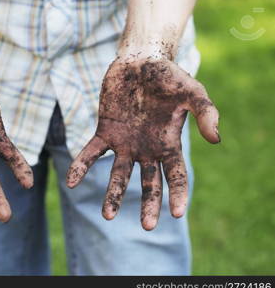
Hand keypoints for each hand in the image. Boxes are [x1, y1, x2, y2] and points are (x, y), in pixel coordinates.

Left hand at [67, 57, 218, 229]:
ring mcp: (124, 143)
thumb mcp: (193, 92)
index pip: (176, 175)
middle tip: (147, 227)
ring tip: (107, 216)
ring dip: (113, 194)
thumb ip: (206, 113)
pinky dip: (81, 167)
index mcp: (168, 144)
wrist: (139, 61)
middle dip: (148, 204)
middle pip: (149, 182)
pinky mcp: (104, 132)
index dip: (178, 194)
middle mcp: (146, 149)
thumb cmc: (169, 76)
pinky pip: (91, 154)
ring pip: (119, 174)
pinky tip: (70, 182)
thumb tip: (216, 140)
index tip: (178, 213)